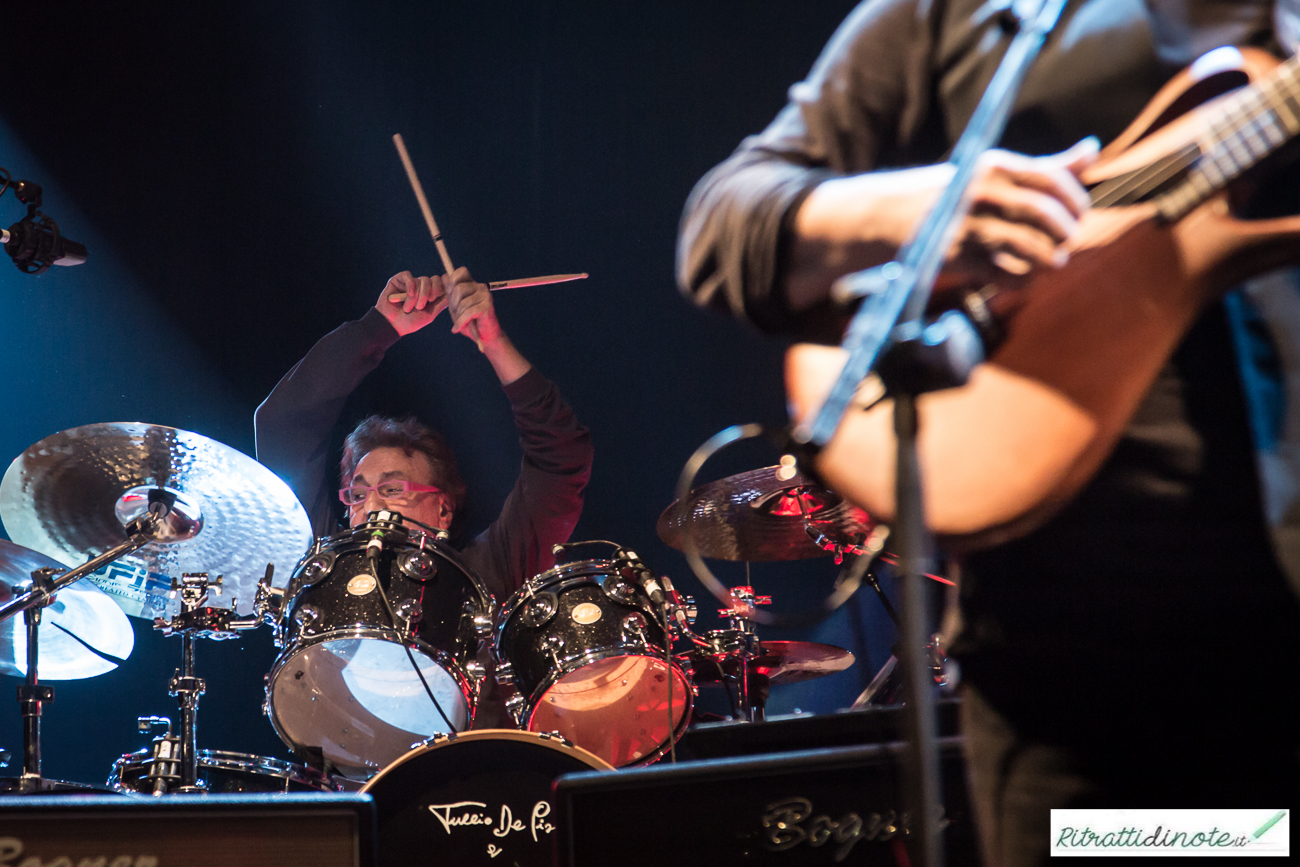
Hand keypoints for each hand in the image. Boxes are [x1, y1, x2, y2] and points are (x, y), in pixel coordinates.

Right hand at [375, 271, 447, 336]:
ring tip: (409, 309)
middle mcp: (421, 287)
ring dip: (417, 296)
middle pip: (433, 279)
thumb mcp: (429, 315)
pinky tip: (407, 296)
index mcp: (430, 294)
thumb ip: (441, 304)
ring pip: (421, 280)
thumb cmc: (409, 322)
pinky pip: (409, 276)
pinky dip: (410, 287)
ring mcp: (410, 282)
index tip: (435, 298)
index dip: (441, 287)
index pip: (441, 283)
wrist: (390, 325)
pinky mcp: (399, 280)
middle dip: (429, 292)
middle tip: (423, 305)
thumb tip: (452, 293)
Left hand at [445, 266, 503, 344]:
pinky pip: (469, 312)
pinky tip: (458, 328)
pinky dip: (461, 322)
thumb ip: (450, 293)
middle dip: (453, 304)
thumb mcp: (455, 306)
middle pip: (459, 288)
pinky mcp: (488, 306)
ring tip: (460, 323)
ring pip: (463, 302)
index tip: (450, 295)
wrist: (485, 336)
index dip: (452, 280)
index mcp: (472, 284)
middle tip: (455, 314)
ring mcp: (485, 296)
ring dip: (458, 316)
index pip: (461, 271)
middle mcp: (480, 287)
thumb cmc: (470, 321)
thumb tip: (444, 276)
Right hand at [948, 138, 1097, 280]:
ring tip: (1053, 262)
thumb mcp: (993, 173)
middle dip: (1066, 231)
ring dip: (1049, 259)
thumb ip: (1044, 167)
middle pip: (1044, 213)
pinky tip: (1025, 278)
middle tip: (1067, 240)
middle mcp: (982, 193)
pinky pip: (1003, 275)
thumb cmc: (953, 193)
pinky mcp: (956, 258)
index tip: (1078, 214)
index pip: (1052, 180)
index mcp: (995, 167)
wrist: (888, 213)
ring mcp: (968, 226)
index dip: (1075, 200)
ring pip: (1028, 246)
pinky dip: (1023, 282)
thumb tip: (1093, 150)